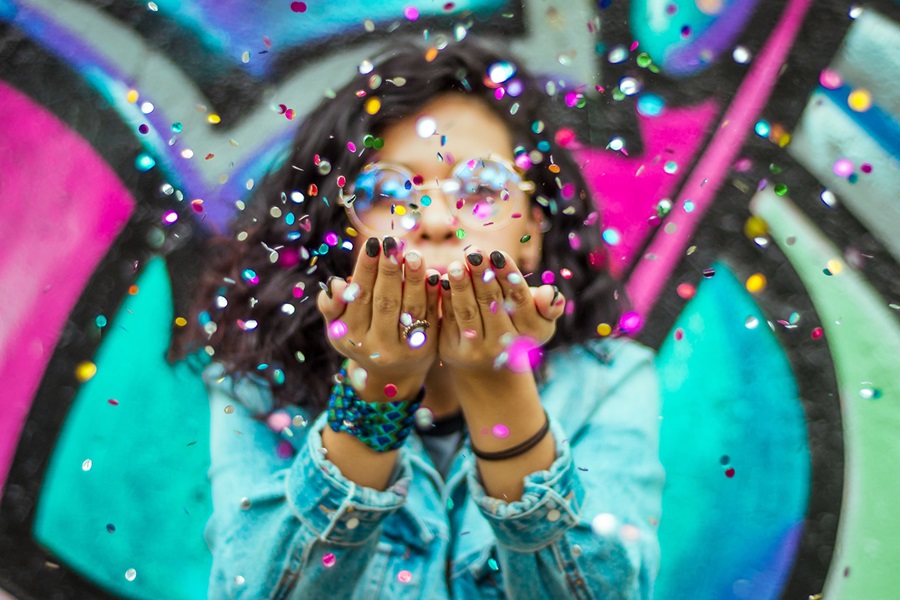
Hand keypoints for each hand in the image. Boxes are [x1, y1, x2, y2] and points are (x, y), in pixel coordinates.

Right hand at [317, 237, 441, 400]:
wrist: (390, 374)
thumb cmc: (359, 337)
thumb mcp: (338, 326)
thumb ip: (331, 305)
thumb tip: (337, 284)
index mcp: (351, 336)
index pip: (359, 297)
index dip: (366, 269)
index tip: (372, 244)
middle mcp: (376, 346)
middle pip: (385, 302)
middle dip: (389, 270)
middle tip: (392, 243)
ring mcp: (404, 350)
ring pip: (410, 309)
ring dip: (413, 279)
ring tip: (414, 254)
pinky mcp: (427, 348)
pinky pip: (430, 317)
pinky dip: (432, 295)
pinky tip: (434, 275)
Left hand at [438, 248, 565, 376]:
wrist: (489, 365)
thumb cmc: (517, 326)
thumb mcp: (539, 318)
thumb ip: (549, 304)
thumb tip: (550, 293)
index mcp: (530, 332)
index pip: (519, 300)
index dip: (508, 276)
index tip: (497, 254)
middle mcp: (504, 344)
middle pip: (492, 303)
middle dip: (482, 275)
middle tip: (474, 252)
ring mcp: (477, 350)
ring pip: (468, 312)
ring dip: (461, 286)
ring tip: (456, 265)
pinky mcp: (452, 350)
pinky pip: (449, 319)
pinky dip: (445, 298)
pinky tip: (440, 279)